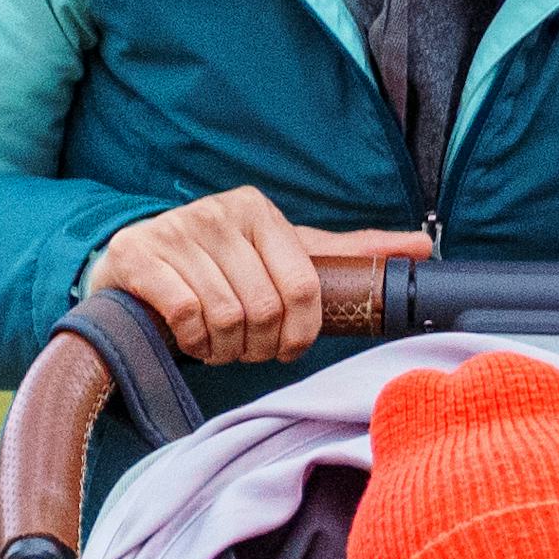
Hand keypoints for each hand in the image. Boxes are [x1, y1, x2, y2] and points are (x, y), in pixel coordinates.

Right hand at [88, 187, 390, 365]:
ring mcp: (175, 230)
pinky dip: (191, 341)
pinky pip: (186, 315)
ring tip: (216, 342)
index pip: (304, 287)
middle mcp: (218, 212)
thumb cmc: (220, 266)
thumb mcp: (282, 254)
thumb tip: (423, 249)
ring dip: (223, 348)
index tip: (286, 347)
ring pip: (226, 316)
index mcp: (258, 210)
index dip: (299, 334)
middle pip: (266, 308)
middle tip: (243, 347)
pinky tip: (187, 336)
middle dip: (257, 346)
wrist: (135, 266)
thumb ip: (347, 255)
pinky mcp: (138, 256)